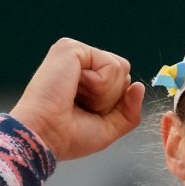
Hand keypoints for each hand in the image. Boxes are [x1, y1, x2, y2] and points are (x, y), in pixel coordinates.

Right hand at [10, 38, 144, 160]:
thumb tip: (139, 86)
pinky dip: (99, 85)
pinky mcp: (71, 48)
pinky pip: (110, 65)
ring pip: (120, 68)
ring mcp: (74, 53)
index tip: (85, 113)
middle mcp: (79, 62)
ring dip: (105, 93)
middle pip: (124, 72)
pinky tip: (74, 88)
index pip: (122, 81)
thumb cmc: (69, 136)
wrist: (44, 137)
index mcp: (85, 78)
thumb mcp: (109, 127)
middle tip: (80, 105)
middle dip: (111, 97)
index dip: (113, 103)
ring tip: (76, 97)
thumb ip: (130, 110)